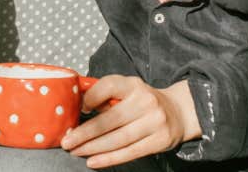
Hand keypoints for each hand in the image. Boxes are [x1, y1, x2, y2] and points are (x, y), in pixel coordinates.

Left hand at [60, 76, 199, 168]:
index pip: (109, 86)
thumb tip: (79, 107)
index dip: (92, 97)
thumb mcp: (129, 90)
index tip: (80, 109)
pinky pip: (130, 152)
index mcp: (134, 85)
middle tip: (67, 141)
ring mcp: (155, 122)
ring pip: (118, 139)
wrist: (180, 112)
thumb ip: (108, 96)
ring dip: (93, 148)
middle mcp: (146, 102)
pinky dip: (109, 159)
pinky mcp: (160, 141)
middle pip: (110, 120)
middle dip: (85, 133)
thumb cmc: (145, 101)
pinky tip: (94, 161)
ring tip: (77, 151)